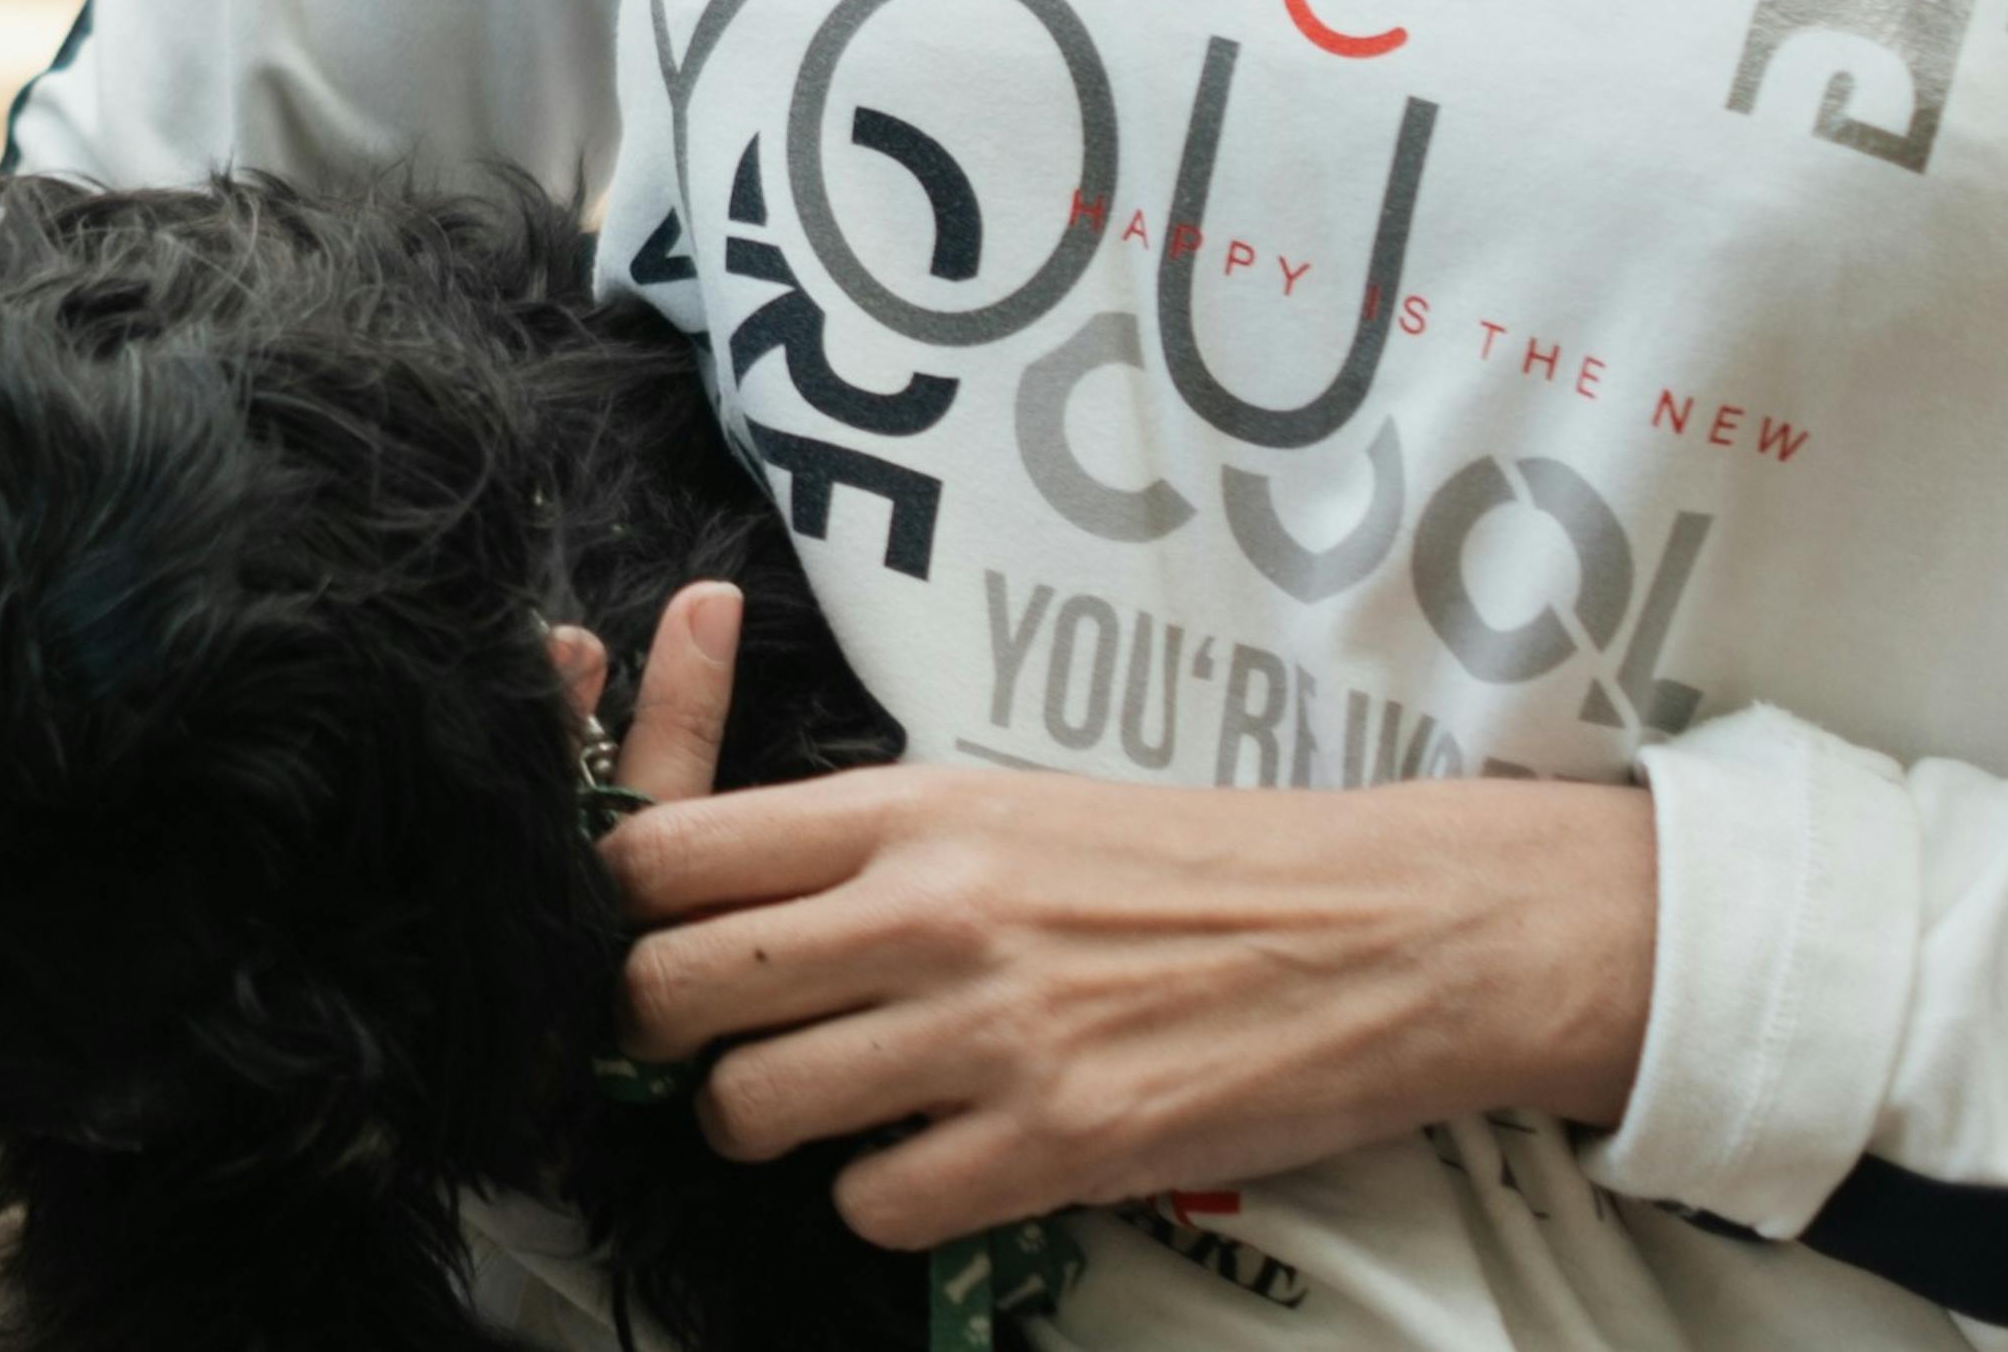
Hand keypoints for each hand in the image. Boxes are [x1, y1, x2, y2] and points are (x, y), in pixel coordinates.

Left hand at [558, 579, 1652, 1250]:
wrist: (1379, 933)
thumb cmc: (1188, 865)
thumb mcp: (1009, 803)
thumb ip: (866, 849)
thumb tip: (729, 904)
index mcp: (906, 810)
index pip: (663, 853)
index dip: (629, 916)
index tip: (657, 946)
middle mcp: (925, 911)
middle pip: (669, 988)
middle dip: (668, 1035)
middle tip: (728, 1046)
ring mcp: (985, 1032)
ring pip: (750, 1108)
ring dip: (775, 1125)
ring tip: (842, 1109)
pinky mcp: (1052, 1145)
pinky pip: (870, 1204)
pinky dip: (884, 1199)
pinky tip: (939, 1164)